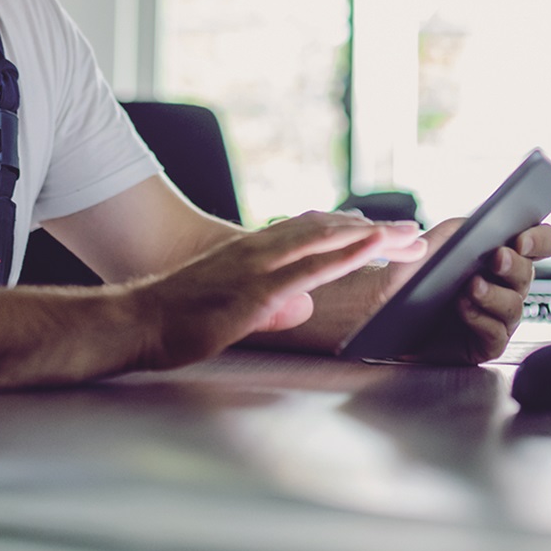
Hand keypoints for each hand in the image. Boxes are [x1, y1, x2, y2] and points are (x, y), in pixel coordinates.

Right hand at [134, 212, 424, 370]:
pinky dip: (346, 252)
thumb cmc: (176, 320)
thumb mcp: (233, 311)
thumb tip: (301, 307)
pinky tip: (372, 244)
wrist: (137, 321)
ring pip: (326, 238)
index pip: (311, 232)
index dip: (349, 229)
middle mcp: (260, 249)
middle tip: (413, 232)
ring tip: (408, 233)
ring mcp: (260, 266)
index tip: (382, 230)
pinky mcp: (257, 289)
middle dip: (374, 230)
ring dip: (372, 234)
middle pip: (328, 229)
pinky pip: (311, 266)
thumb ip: (270, 305)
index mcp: (253, 253)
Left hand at [388, 220, 550, 364]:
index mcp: (500, 253)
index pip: (541, 242)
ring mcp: (497, 314)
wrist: (384, 311)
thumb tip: (472, 227)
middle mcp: (504, 284)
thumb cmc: (409, 275)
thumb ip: (452, 230)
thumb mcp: (427, 245)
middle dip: (515, 265)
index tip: (522, 239)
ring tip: (471, 286)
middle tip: (497, 257)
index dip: (541, 239)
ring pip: (514, 305)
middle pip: (529, 273)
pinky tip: (463, 307)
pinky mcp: (485, 342)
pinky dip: (481, 318)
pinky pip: (496, 333)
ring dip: (495, 294)